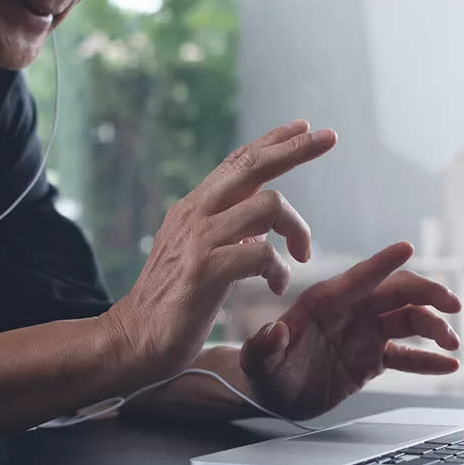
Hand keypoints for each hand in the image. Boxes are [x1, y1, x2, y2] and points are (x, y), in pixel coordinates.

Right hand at [104, 120, 335, 378]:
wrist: (134, 339)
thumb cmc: (173, 302)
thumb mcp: (200, 255)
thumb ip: (227, 234)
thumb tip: (260, 229)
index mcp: (195, 208)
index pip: (237, 162)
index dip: (272, 140)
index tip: (304, 125)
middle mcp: (195, 214)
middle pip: (252, 166)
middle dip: (295, 149)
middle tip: (330, 137)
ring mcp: (199, 241)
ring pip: (266, 205)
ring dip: (296, 229)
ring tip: (301, 255)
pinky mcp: (205, 272)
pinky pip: (259, 254)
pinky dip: (278, 269)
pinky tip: (276, 285)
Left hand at [240, 242, 462, 419]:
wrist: (271, 395)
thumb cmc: (262, 372)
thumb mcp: (257, 362)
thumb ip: (264, 347)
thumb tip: (273, 332)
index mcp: (325, 302)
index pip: (359, 278)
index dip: (383, 262)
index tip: (407, 247)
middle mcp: (351, 311)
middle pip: (397, 293)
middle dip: (428, 294)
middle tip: (453, 305)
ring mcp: (364, 334)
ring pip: (408, 321)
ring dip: (434, 327)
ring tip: (453, 342)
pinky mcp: (372, 359)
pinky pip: (406, 356)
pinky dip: (429, 360)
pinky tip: (449, 365)